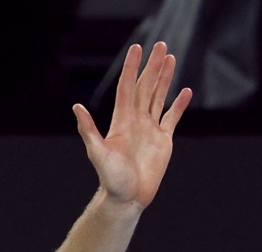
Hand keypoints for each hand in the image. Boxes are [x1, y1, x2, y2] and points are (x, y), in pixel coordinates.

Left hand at [73, 42, 191, 208]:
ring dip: (165, 79)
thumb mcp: (97, 153)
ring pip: (158, 97)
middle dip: (153, 67)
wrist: (126, 197)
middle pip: (145, 87)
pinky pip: (172, 118)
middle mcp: (136, 121)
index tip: (137, 49)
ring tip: (171, 59)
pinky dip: (179, 105)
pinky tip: (185, 92)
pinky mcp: (163, 141)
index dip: (132, 68)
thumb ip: (89, 130)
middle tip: (162, 45)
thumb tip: (76, 107)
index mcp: (122, 121)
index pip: (128, 87)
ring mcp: (150, 130)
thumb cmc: (110, 178)